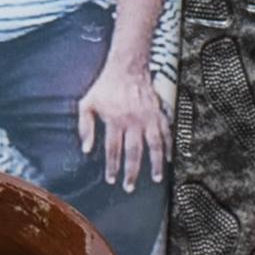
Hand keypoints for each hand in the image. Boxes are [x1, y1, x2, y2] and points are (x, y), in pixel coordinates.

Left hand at [77, 63, 166, 191]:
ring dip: (155, 164)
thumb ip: (85, 126)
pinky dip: (169, 147)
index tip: (111, 179)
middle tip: (129, 187)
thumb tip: (86, 149)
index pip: (113, 149)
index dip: (112, 166)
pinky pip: (167, 134)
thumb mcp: (87, 103)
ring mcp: (149, 118)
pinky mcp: (159, 113)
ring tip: (156, 178)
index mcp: (115, 120)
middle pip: (134, 152)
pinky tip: (169, 159)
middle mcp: (133, 121)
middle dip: (132, 172)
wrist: (127, 67)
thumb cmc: (106, 87)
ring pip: (154, 145)